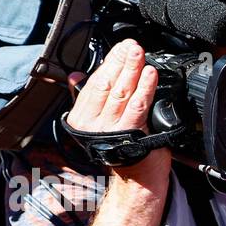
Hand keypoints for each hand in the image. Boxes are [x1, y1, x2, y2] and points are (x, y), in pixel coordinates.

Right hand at [66, 40, 167, 176]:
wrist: (137, 178)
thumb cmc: (120, 149)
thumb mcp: (97, 123)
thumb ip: (86, 99)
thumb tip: (76, 77)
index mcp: (82, 117)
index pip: (94, 82)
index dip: (108, 62)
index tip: (120, 48)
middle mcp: (94, 124)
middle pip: (107, 84)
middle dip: (121, 62)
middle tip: (132, 47)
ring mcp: (112, 130)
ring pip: (122, 93)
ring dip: (132, 71)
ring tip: (140, 56)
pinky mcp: (130, 135)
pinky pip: (137, 107)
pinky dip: (144, 89)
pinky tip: (149, 76)